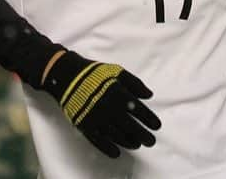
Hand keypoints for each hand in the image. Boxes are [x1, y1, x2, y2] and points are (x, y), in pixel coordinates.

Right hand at [41, 50, 160, 157]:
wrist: (68, 77)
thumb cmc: (95, 74)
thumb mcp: (117, 71)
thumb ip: (135, 83)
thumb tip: (149, 95)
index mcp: (119, 94)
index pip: (139, 111)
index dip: (150, 120)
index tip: (157, 126)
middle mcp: (110, 109)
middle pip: (131, 127)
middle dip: (144, 135)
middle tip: (151, 141)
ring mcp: (97, 119)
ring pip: (117, 136)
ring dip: (129, 142)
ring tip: (137, 145)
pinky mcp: (85, 126)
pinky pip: (99, 141)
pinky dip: (109, 149)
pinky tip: (117, 153)